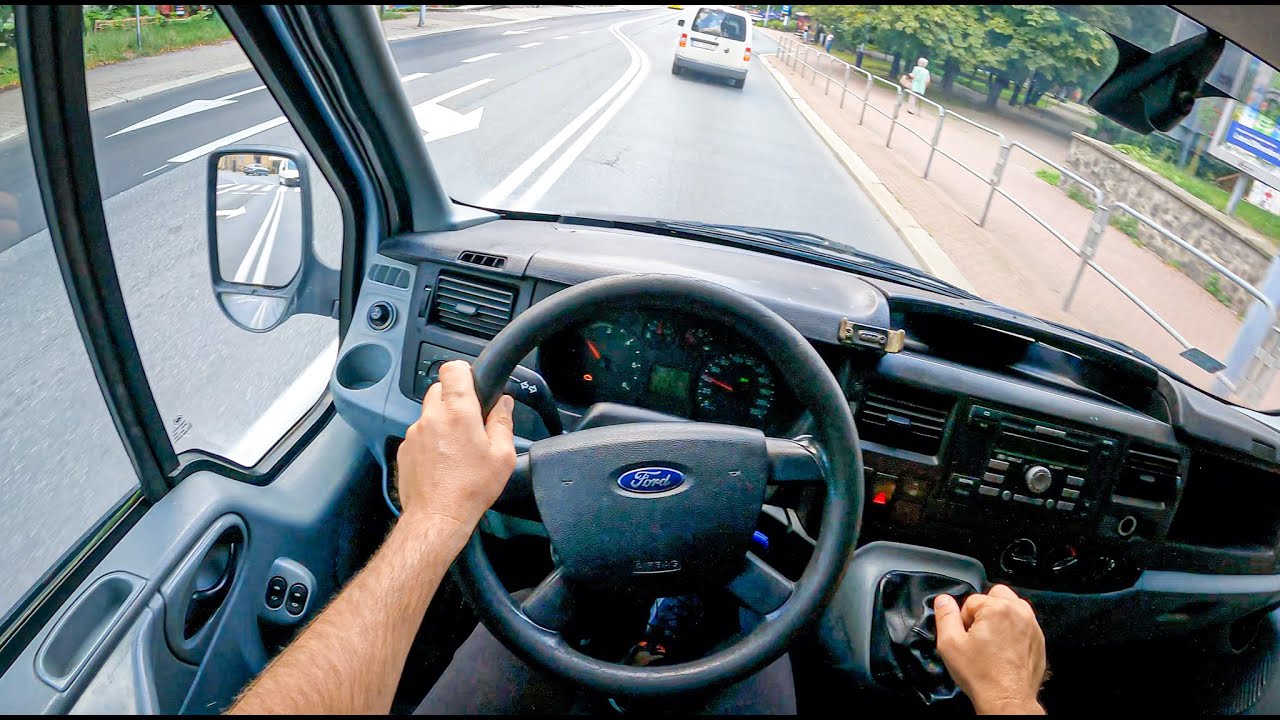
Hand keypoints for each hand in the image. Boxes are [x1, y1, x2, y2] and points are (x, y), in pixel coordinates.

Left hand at [395, 360, 515, 532]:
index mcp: (458, 412)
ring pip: (428, 412)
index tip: (473, 384)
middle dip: (454, 398)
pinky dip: (430, 440)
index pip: (453, 369)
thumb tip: (504, 404)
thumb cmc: (470, 489)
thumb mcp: (502, 456)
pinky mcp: (404, 449)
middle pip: (439, 389)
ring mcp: (414, 433)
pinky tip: (443, 461)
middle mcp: (431, 417)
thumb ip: (503, 422)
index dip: (464, 372)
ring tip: (457, 447)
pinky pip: (419, 433)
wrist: (438, 516)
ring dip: (442, 421)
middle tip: (470, 420)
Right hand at [934, 585, 1046, 714]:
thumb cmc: (982, 675)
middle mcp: (1018, 612)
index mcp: (996, 608)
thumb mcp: (950, 644)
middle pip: (996, 595)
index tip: (966, 637)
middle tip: (978, 633)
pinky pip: (1023, 623)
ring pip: (1011, 607)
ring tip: (991, 640)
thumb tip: (943, 600)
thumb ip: (945, 616)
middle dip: (984, 610)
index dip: (963, 619)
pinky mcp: (1038, 639)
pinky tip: (1004, 649)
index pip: (971, 600)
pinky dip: (1013, 629)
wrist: (1007, 699)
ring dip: (1000, 617)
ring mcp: (1032, 625)